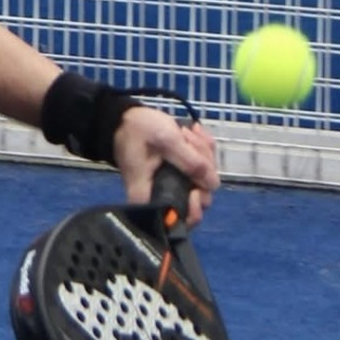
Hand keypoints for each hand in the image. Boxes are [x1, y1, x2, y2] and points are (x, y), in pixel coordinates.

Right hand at [112, 105, 220, 225]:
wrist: (126, 118)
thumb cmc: (138, 130)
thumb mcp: (166, 140)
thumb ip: (190, 162)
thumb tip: (213, 184)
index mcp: (150, 196)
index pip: (177, 222)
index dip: (194, 210)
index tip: (195, 189)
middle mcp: (164, 196)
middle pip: (198, 197)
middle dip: (202, 167)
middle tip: (189, 141)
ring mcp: (175, 185)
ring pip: (203, 181)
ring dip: (203, 153)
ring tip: (187, 132)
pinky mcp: (181, 175)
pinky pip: (201, 169)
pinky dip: (202, 150)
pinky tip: (192, 132)